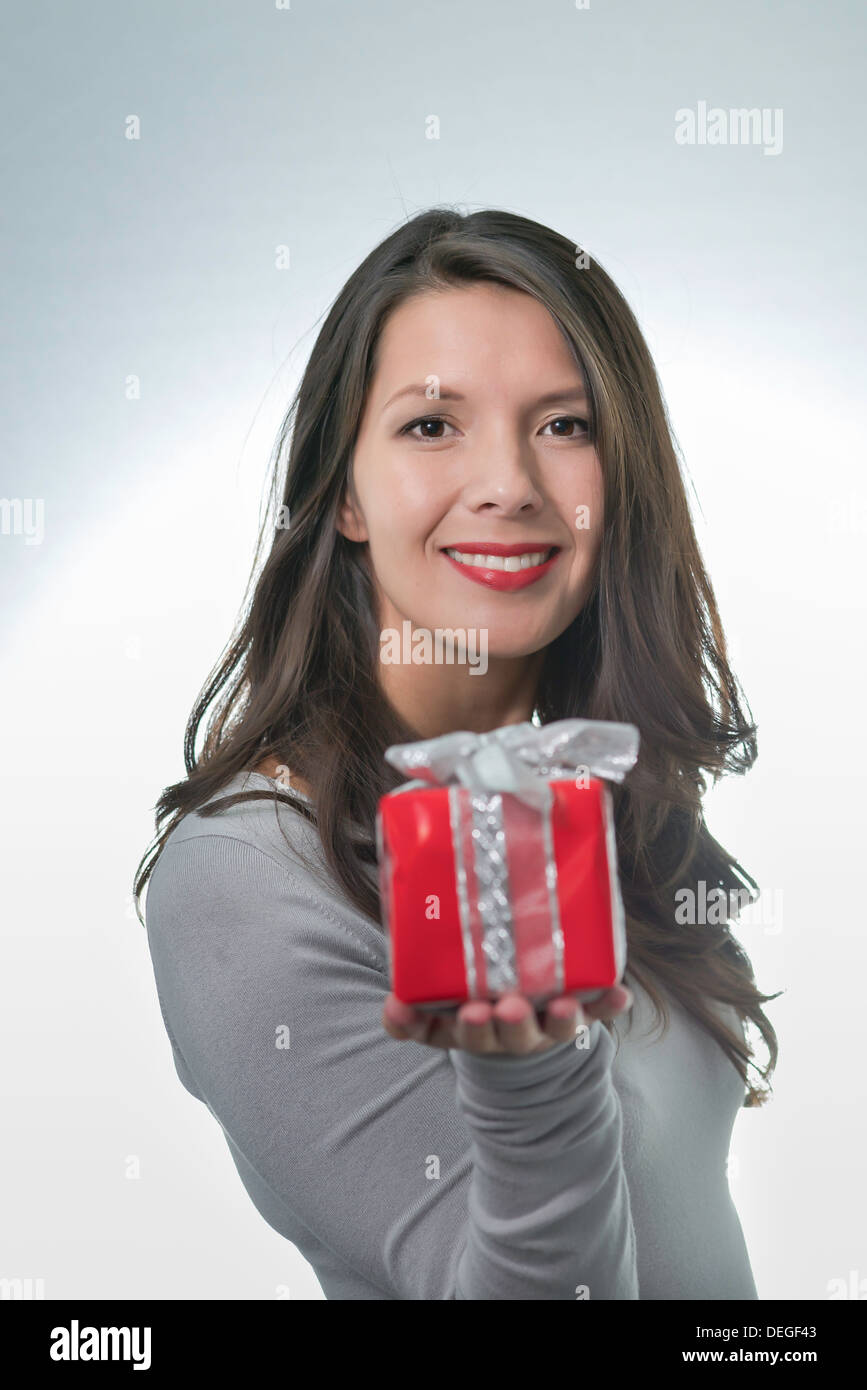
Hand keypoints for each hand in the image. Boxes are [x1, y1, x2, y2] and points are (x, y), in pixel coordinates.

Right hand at [382, 984, 633, 1056]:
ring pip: (547, 1030)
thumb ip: (410, 1014)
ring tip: (561, 1007)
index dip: (424, 1027)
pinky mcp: (572, 1018)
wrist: (518, 1029)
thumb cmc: (471, 1002)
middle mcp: (503, 1033)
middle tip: (491, 1011)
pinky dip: (606, 1005)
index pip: (439, 1032)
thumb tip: (393, 1004)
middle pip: (498, 1036)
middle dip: (496, 1025)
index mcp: (464, 1028)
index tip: (415, 1010)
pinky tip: (620, 995)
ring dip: (555, 1020)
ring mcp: (540, 1028)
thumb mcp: (436, 1013)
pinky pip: (593, 1013)